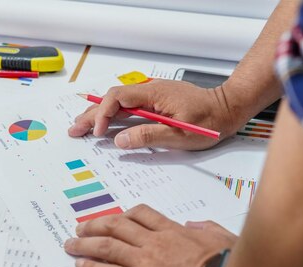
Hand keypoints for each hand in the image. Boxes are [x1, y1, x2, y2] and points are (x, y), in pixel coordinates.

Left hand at [63, 204, 237, 266]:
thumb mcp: (223, 238)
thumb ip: (206, 229)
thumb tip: (195, 226)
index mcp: (174, 232)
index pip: (142, 215)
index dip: (123, 215)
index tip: (114, 218)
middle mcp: (155, 244)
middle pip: (116, 226)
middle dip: (95, 225)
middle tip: (81, 228)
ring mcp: (145, 263)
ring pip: (107, 246)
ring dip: (85, 244)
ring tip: (72, 245)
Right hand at [68, 80, 245, 150]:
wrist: (227, 109)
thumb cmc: (210, 121)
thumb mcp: (180, 135)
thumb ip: (148, 136)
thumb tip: (120, 140)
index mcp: (154, 94)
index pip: (118, 98)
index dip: (102, 114)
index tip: (98, 131)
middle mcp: (150, 90)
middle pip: (112, 99)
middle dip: (91, 114)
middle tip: (75, 130)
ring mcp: (152, 95)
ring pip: (118, 102)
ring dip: (98, 114)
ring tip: (81, 127)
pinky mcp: (155, 102)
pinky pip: (128, 106)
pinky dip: (112, 115)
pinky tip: (103, 123)